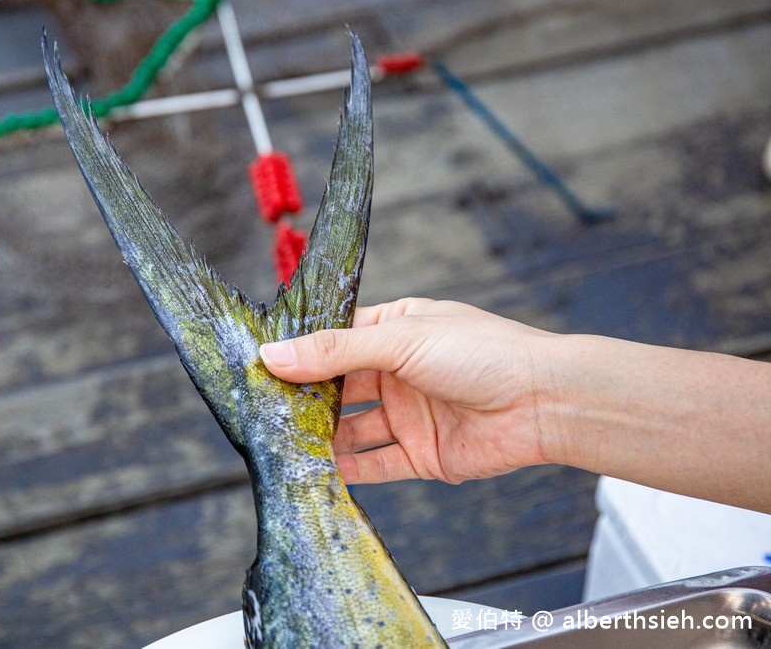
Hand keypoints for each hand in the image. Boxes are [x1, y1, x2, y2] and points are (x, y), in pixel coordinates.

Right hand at [260, 298, 554, 484]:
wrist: (545, 402)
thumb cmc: (485, 352)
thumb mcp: (401, 340)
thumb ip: (335, 351)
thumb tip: (275, 355)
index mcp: (395, 331)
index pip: (335, 341)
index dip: (300, 354)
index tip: (260, 366)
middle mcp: (398, 372)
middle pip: (338, 388)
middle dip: (304, 399)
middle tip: (263, 411)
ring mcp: (408, 414)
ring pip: (352, 429)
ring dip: (321, 437)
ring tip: (282, 444)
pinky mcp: (421, 453)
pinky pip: (376, 464)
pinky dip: (348, 470)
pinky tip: (318, 472)